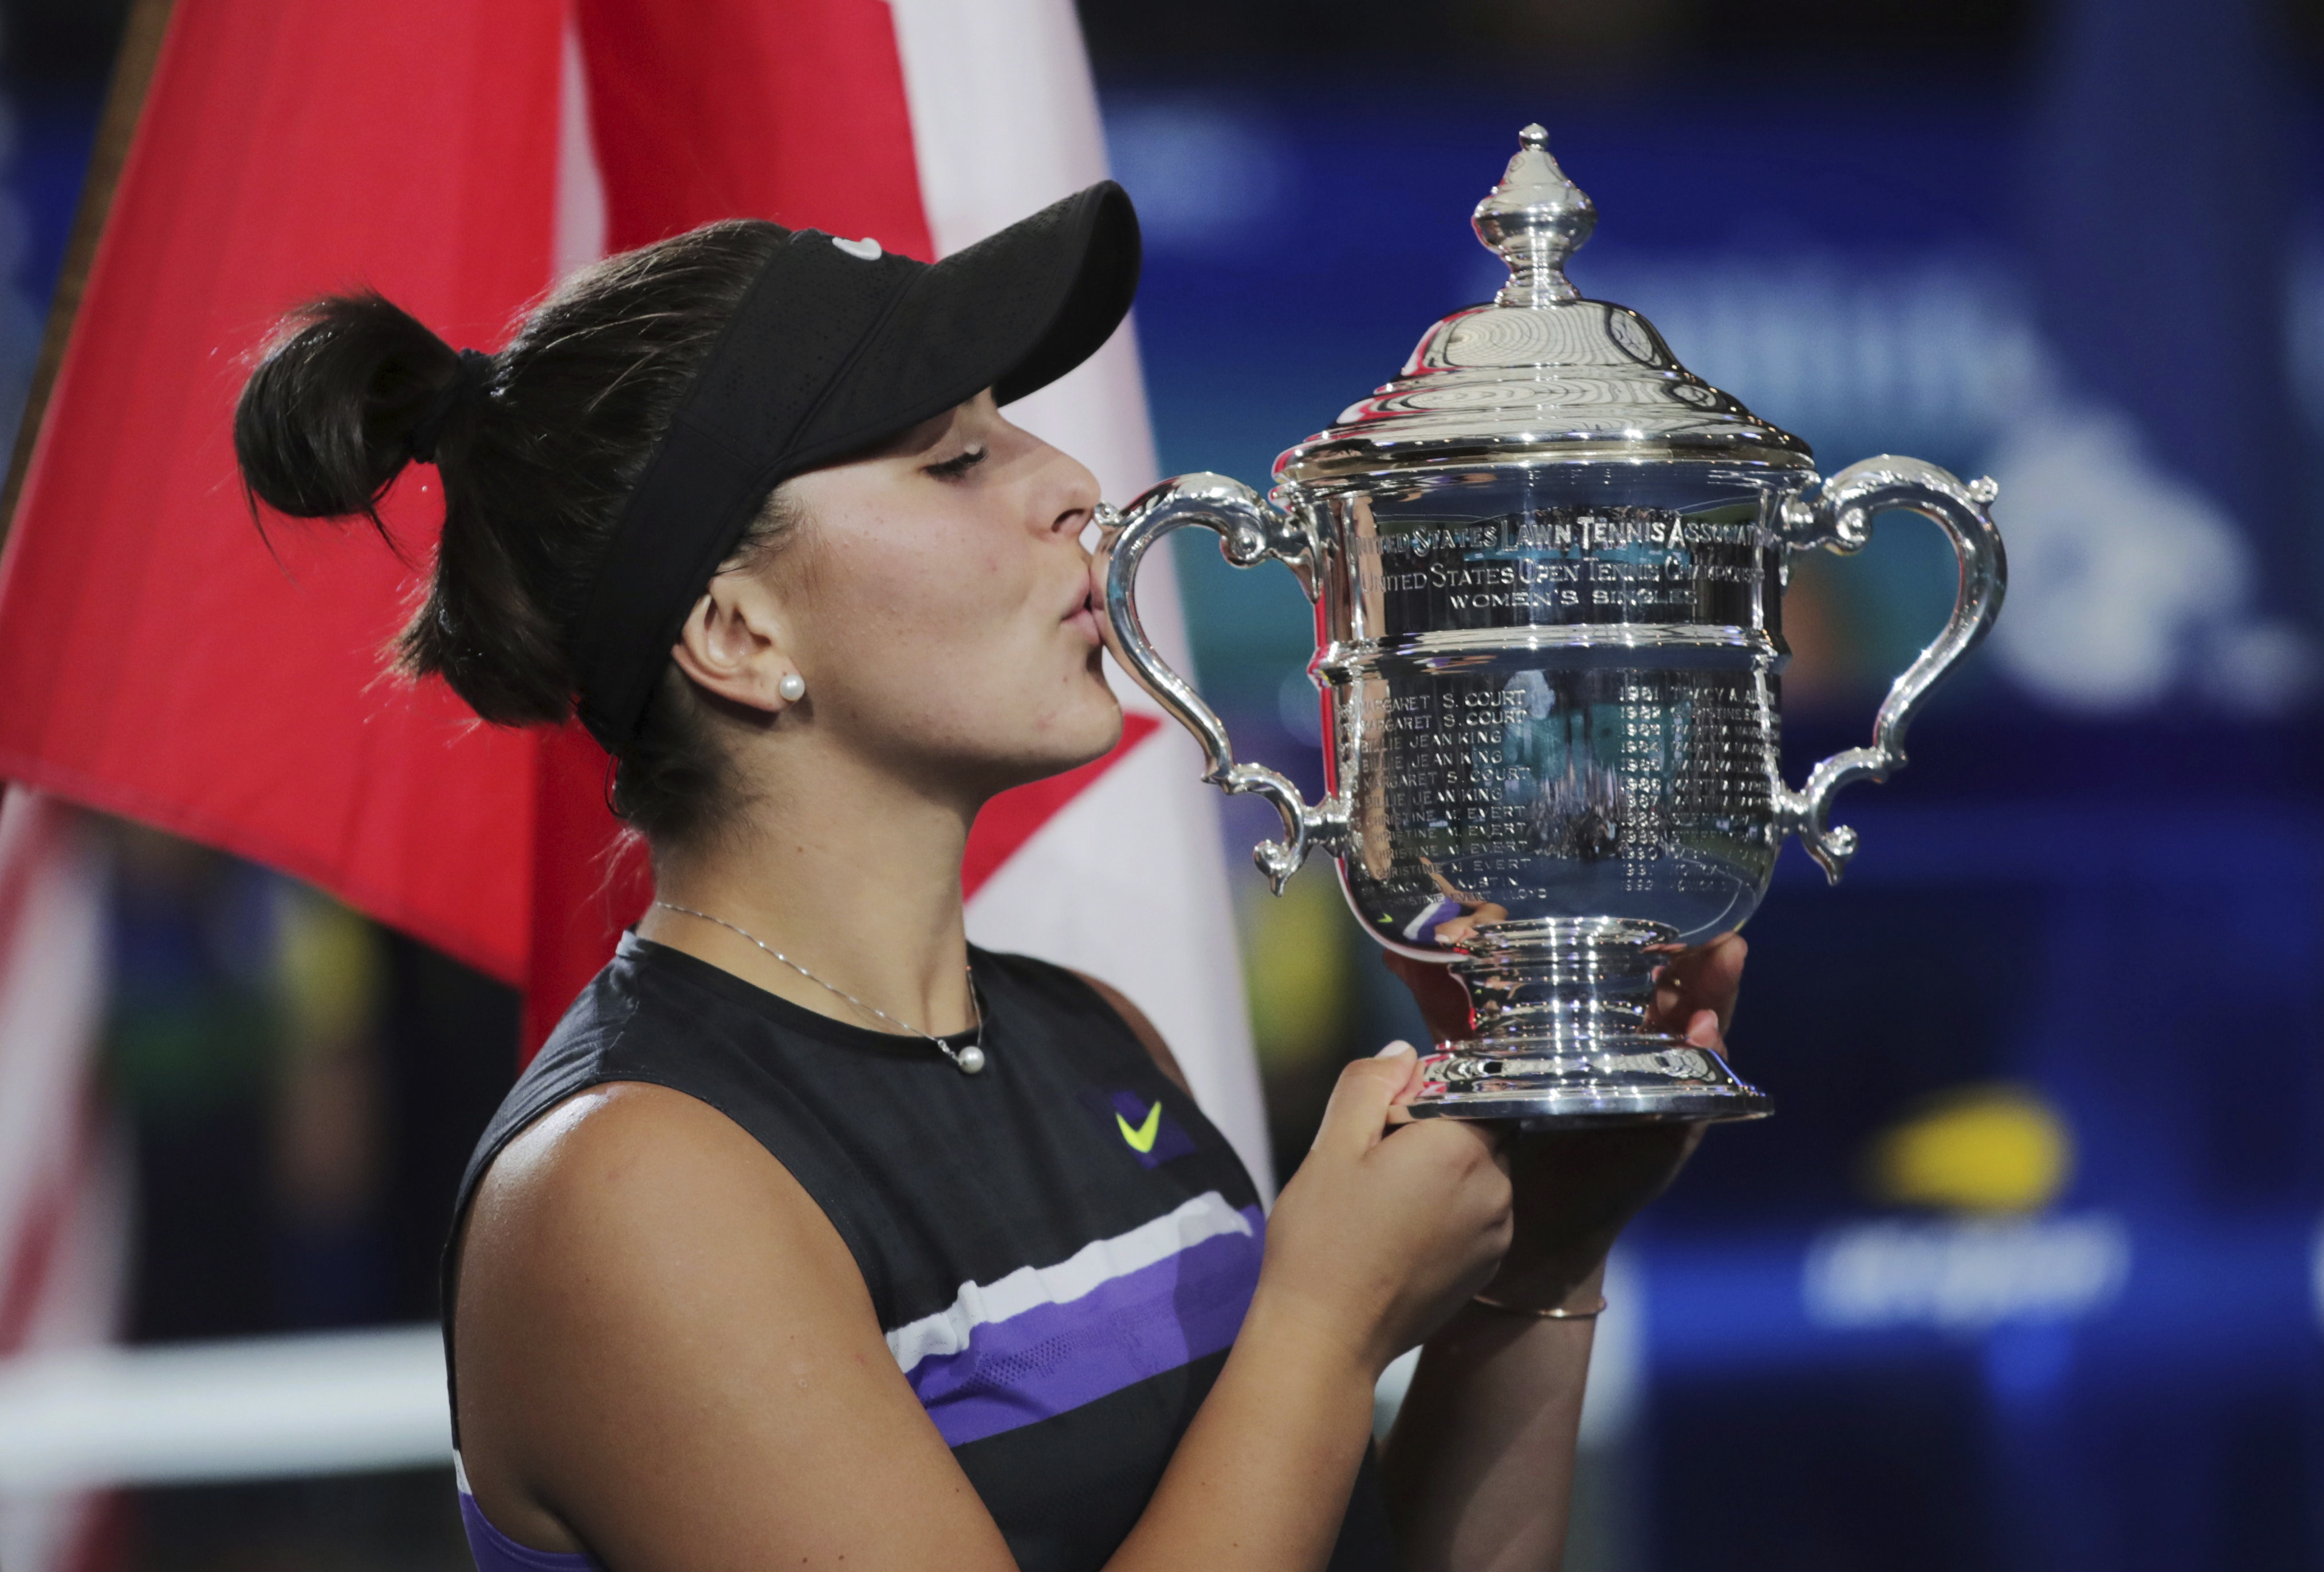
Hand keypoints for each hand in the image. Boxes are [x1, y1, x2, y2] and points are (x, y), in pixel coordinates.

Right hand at [1257, 1047, 1513, 1375]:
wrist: (1326, 1339)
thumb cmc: (1322, 1240)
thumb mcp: (1333, 1146)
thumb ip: (1370, 1084)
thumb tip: (1404, 1052)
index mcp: (1461, 1148)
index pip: (1466, 1087)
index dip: (1421, 1093)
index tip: (1380, 1116)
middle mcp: (1495, 1188)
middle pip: (1476, 1129)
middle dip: (1432, 1133)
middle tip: (1373, 1162)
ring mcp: (1495, 1233)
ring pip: (1477, 1173)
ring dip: (1440, 1173)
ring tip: (1381, 1204)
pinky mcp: (1486, 1269)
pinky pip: (1475, 1216)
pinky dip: (1445, 1212)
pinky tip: (1396, 1234)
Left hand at [1382, 933, 1747, 1309]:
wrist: (1516, 1218)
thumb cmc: (1499, 1133)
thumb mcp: (1471, 1056)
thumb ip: (1444, 1007)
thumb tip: (1398, 949)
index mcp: (1595, 1032)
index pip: (1632, 972)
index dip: (1646, 939)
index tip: (1655, 904)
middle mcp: (1634, 1056)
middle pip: (1676, 996)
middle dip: (1698, 960)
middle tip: (1715, 925)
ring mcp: (1658, 1093)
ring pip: (1699, 1037)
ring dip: (1714, 998)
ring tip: (1725, 960)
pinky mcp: (1669, 1134)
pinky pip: (1699, 1097)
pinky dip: (1708, 1064)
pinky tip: (1706, 1033)